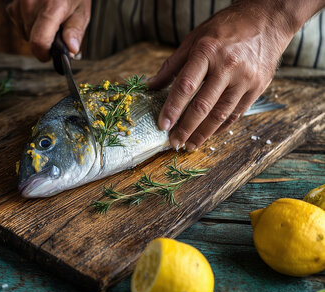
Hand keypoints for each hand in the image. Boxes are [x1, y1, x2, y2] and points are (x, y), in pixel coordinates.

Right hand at [6, 0, 90, 60]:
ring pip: (25, 33)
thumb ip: (75, 32)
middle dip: (45, 40)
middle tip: (56, 29)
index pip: (39, 42)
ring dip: (36, 31)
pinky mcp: (13, 5)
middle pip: (32, 40)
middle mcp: (31, 5)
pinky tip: (38, 13)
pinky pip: (19, 24)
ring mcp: (20, 4)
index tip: (50, 55)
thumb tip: (71, 50)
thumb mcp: (81, 11)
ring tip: (48, 17)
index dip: (44, 54)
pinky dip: (28, 23)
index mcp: (51, 8)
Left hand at [148, 1, 312, 150]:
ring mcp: (245, 78)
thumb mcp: (194, 39)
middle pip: (203, 105)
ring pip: (220, 114)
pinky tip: (209, 134)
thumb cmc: (226, 29)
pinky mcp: (258, 86)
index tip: (162, 125)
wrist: (267, 19)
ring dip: (203, 133)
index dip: (172, 109)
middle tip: (174, 142)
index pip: (185, 86)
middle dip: (186, 128)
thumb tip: (152, 86)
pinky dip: (221, 126)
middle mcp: (228, 66)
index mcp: (207, 51)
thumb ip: (172, 65)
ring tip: (189, 144)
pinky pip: (236, 113)